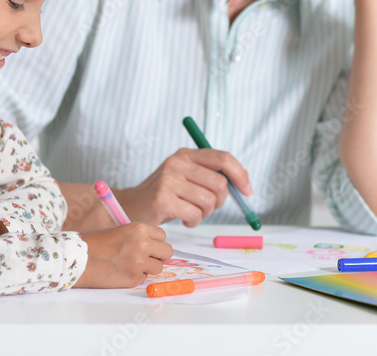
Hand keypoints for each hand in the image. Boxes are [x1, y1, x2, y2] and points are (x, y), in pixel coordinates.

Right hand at [75, 223, 172, 287]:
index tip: (150, 245)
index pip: (162, 236)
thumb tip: (153, 245)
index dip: (156, 242)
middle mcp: (143, 245)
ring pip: (158, 267)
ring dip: (148, 268)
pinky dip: (136, 277)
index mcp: (139, 229)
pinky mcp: (133, 279)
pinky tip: (121, 272)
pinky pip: (144, 278)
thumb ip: (138, 237)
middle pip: (167, 252)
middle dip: (159, 255)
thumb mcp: (120, 231)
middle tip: (147, 257)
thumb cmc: (94, 244)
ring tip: (130, 265)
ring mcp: (139, 263)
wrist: (78, 260)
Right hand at [114, 148, 251, 226]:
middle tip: (208, 208)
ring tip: (192, 214)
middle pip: (220, 183)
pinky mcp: (162, 200)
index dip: (240, 175)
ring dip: (205, 214)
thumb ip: (210, 176)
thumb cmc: (165, 196)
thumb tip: (244, 185)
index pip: (223, 158)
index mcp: (186, 154)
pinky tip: (183, 220)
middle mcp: (177, 163)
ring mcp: (168, 180)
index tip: (248, 192)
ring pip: (208, 201)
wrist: (129, 207)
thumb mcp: (186, 178)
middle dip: (220, 201)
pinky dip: (194, 222)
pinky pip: (195, 215)